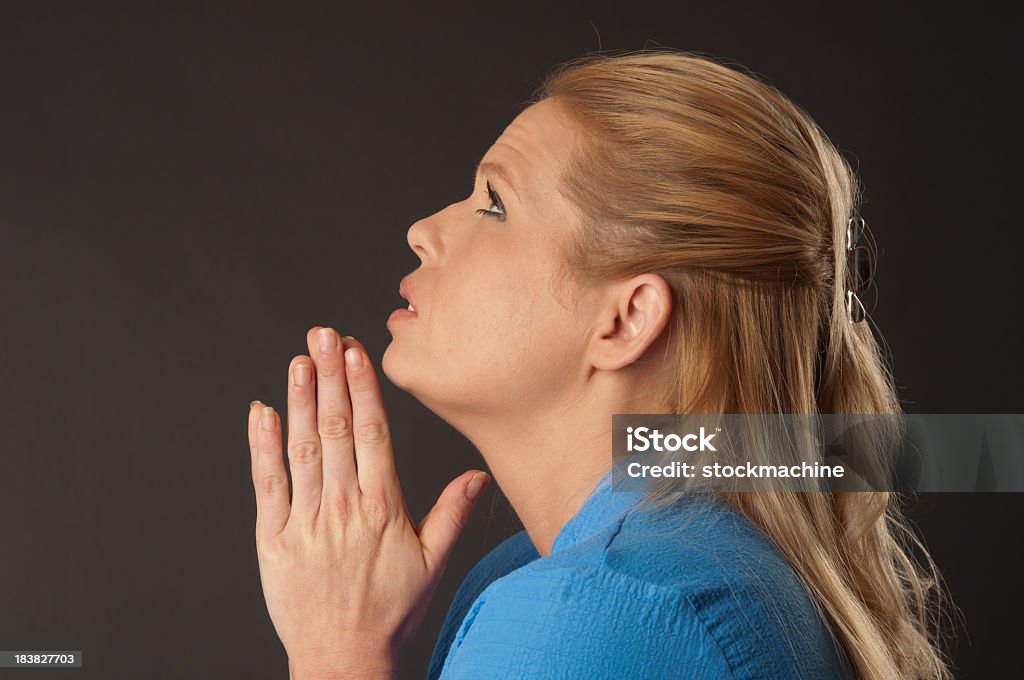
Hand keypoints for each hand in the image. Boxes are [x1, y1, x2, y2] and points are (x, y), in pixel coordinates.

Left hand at [247, 327, 489, 679]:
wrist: (343, 657)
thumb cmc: (390, 612)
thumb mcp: (432, 563)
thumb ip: (452, 513)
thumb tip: (477, 475)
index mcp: (383, 507)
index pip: (372, 433)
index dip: (362, 388)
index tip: (355, 352)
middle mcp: (344, 506)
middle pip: (335, 428)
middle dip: (329, 376)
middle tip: (323, 335)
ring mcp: (306, 520)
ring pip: (302, 447)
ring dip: (299, 399)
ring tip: (299, 360)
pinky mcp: (274, 538)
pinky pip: (267, 484)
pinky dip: (262, 446)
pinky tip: (261, 412)